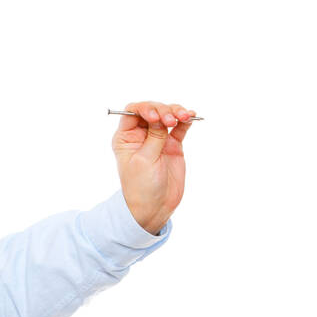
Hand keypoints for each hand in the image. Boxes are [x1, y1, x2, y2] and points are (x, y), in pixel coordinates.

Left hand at [112, 102, 196, 234]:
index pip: (132, 112)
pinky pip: (180, 127)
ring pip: (167, 115)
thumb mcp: (145, 160)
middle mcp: (140, 135)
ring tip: (185, 117)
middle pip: (152, 110)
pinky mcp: (172, 144)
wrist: (154, 207)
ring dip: (177, 112)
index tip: (156, 117)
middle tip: (171, 120)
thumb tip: (162, 115)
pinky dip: (186, 120)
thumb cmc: (141, 186)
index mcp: (125, 138)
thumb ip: (155, 136)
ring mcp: (158, 139)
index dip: (145, 108)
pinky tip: (191, 117)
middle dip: (164, 110)